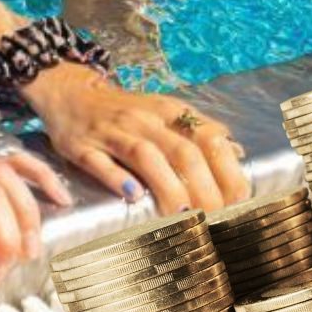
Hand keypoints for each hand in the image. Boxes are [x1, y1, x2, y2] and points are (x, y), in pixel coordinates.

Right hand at [23, 65, 248, 210]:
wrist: (71, 92)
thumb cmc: (125, 111)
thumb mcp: (164, 112)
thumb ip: (199, 131)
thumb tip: (238, 153)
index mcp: (168, 111)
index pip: (207, 138)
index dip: (227, 170)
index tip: (239, 200)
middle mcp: (143, 120)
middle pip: (181, 151)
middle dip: (203, 188)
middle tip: (214, 219)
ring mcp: (111, 132)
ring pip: (144, 156)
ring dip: (168, 187)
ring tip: (184, 215)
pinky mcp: (82, 146)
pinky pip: (99, 162)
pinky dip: (118, 179)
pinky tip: (134, 197)